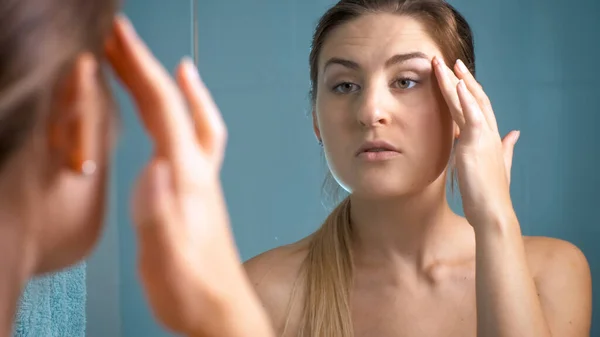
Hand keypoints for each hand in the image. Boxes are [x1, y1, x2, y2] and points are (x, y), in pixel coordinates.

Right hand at [105, 15, 271, 336]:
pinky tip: (178, 116)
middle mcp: (197, 172)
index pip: (163, 111)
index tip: (120, 38)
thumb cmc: (193, 289)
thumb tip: (154, 168)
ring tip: (154, 62)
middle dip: (147, 66)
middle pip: (174, 106)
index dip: (140, 69)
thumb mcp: (168, 257)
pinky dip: (186, 115)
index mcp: (186, 178)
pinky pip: (195, 141)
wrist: (220, 310)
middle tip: (121, 37)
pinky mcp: (198, 193)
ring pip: (189, 119)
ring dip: (169, 86)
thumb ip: (159, 214)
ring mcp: (201, 180)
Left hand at [433, 56, 519, 226]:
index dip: (468, 89)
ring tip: (443, 64)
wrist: (492, 211)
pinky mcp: (476, 144)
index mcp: (490, 136)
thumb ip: (506, 148)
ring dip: (455, 81)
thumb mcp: (499, 165)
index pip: (478, 106)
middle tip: (447, 60)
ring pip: (468, 102)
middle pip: (473, 98)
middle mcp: (488, 132)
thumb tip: (515, 134)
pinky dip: (465, 98)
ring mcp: (483, 136)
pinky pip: (471, 116)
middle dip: (460, 78)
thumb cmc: (490, 192)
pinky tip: (457, 83)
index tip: (456, 74)